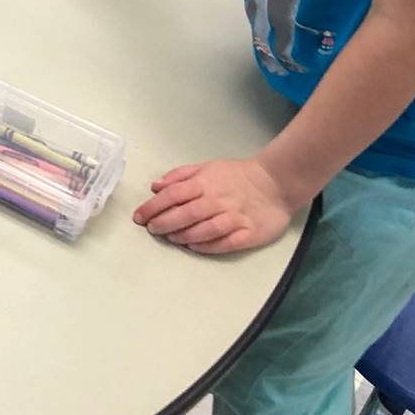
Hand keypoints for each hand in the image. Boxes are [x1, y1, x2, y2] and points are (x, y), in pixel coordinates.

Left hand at [134, 158, 294, 254]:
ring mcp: (235, 217)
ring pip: (204, 230)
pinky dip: (208, 246)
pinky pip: (226, 243)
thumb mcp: (206, 168)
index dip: (153, 206)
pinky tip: (194, 247)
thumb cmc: (236, 175)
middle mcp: (218, 200)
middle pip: (186, 214)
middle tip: (152, 229)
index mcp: (205, 183)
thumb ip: (179, 176)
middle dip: (164, 223)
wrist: (275, 182)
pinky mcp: (250, 233)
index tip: (139, 217)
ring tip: (171, 238)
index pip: (173, 194)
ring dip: (184, 236)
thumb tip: (155, 186)